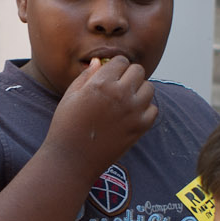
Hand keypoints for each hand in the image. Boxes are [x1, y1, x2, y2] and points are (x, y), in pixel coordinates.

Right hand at [44, 56, 157, 176]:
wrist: (72, 160)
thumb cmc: (66, 126)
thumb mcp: (70, 96)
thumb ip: (87, 76)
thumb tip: (99, 61)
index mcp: (101, 84)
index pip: (121, 60)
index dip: (115, 66)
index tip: (110, 75)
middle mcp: (120, 94)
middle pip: (138, 70)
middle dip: (129, 75)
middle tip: (118, 87)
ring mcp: (133, 112)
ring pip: (149, 88)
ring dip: (139, 90)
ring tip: (125, 100)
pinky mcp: (140, 128)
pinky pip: (153, 109)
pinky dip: (145, 110)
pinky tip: (131, 115)